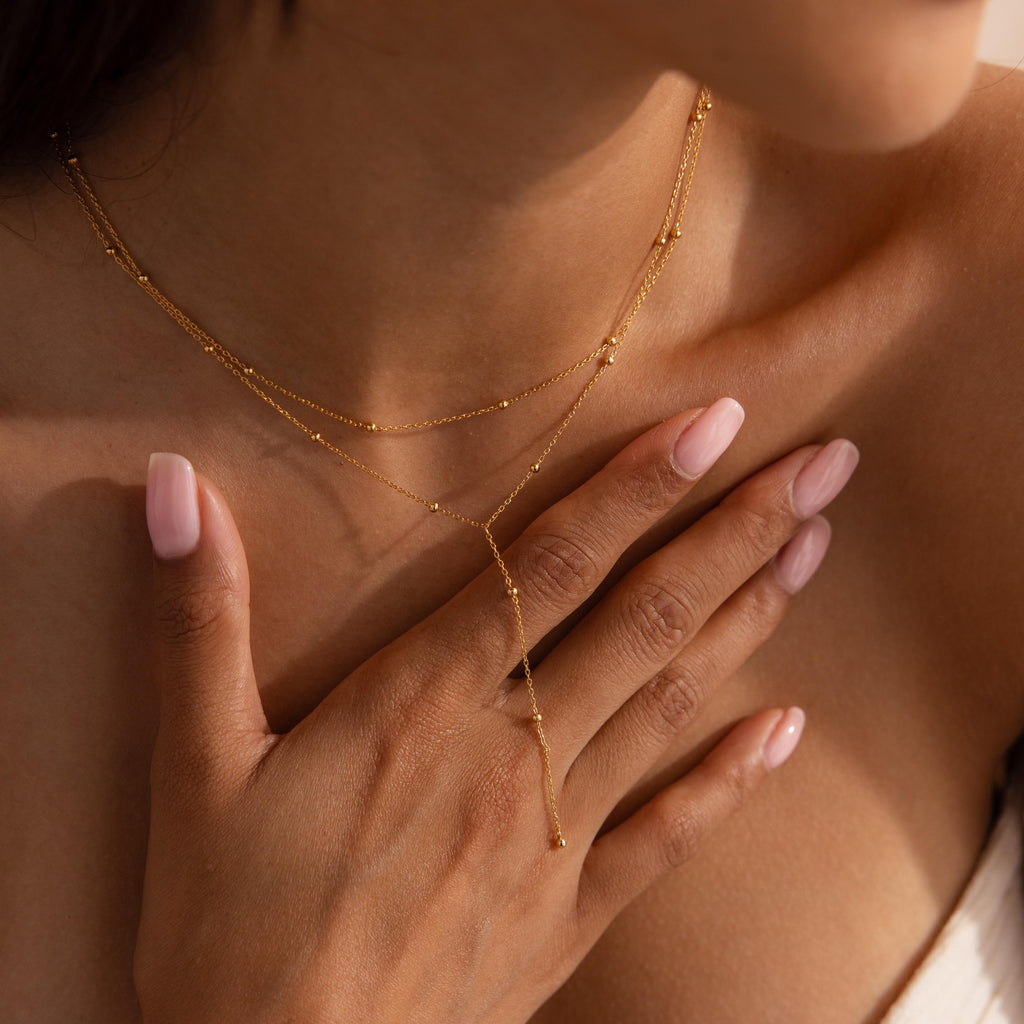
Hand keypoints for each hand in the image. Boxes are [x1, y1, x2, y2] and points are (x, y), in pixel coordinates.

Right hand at [134, 396, 857, 1023]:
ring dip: (750, 621)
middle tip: (822, 466)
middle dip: (737, 532)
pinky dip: (732, 780)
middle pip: (646, 620)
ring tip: (814, 550)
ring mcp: (553, 834)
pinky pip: (668, 836)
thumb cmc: (229, 929)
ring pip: (671, 704)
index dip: (635, 487)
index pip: (553, 564)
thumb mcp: (190, 764)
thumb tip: (171, 487)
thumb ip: (196, 621)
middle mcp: (510, 752)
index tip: (713, 423)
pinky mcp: (568, 910)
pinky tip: (785, 728)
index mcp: (423, 702)